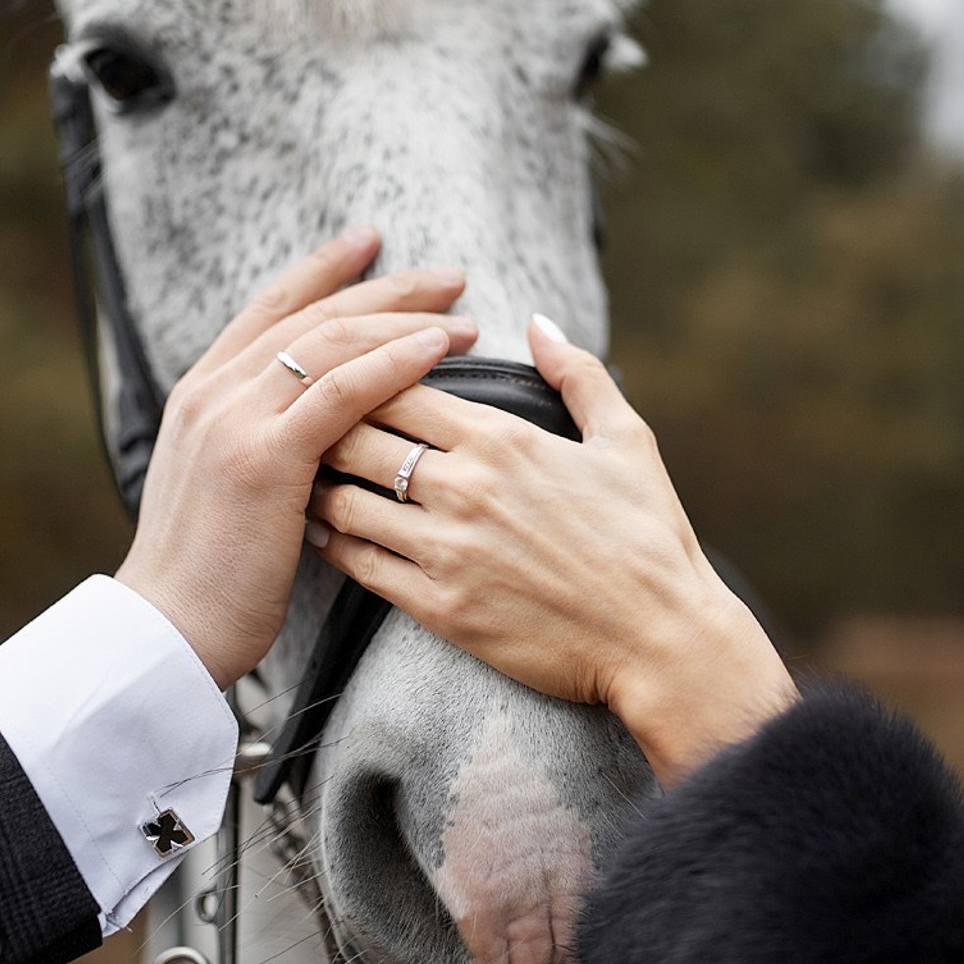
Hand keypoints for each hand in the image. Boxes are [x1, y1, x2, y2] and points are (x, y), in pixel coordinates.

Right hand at [115, 229, 476, 686]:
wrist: (169, 629)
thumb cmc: (211, 572)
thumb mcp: (226, 485)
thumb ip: (261, 439)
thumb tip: (315, 426)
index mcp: (204, 393)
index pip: (272, 308)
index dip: (324, 270)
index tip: (371, 244)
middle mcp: (215, 392)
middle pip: (312, 314)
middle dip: (384, 288)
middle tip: (449, 276)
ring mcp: (235, 420)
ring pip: (330, 342)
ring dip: (404, 321)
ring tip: (462, 317)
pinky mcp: (263, 457)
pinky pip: (339, 392)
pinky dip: (393, 363)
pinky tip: (437, 350)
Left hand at [306, 316, 794, 781]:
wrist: (664, 642)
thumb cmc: (650, 539)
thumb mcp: (628, 439)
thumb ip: (577, 372)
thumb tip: (538, 322)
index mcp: (501, 438)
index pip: (394, 386)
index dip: (359, 378)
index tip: (345, 382)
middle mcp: (463, 487)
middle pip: (353, 436)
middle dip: (322, 426)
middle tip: (303, 426)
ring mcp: (446, 550)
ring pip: (343, 500)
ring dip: (316, 484)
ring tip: (300, 476)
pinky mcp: (439, 608)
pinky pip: (358, 565)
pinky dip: (331, 543)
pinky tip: (320, 532)